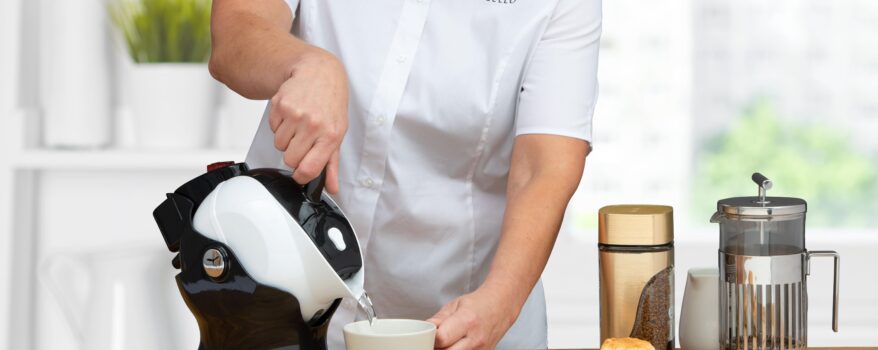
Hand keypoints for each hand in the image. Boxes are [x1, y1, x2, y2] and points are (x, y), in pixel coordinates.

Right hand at [269, 49, 348, 193]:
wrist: (319, 73)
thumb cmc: (330, 104)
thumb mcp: (338, 133)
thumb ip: (332, 163)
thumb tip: (331, 187)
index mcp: (330, 136)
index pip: (309, 169)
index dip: (301, 176)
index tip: (301, 174)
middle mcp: (313, 125)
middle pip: (290, 160)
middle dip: (294, 154)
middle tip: (303, 140)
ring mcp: (296, 115)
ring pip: (279, 145)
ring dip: (286, 139)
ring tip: (299, 124)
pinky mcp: (281, 105)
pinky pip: (273, 129)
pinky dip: (279, 125)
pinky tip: (291, 114)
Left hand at [427, 287, 519, 349]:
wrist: (501, 307)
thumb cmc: (478, 304)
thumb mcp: (455, 305)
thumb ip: (438, 319)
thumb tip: (424, 329)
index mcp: (467, 321)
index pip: (441, 338)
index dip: (432, 337)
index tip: (431, 334)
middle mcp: (476, 338)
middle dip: (437, 348)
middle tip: (436, 341)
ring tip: (447, 343)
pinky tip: (456, 346)